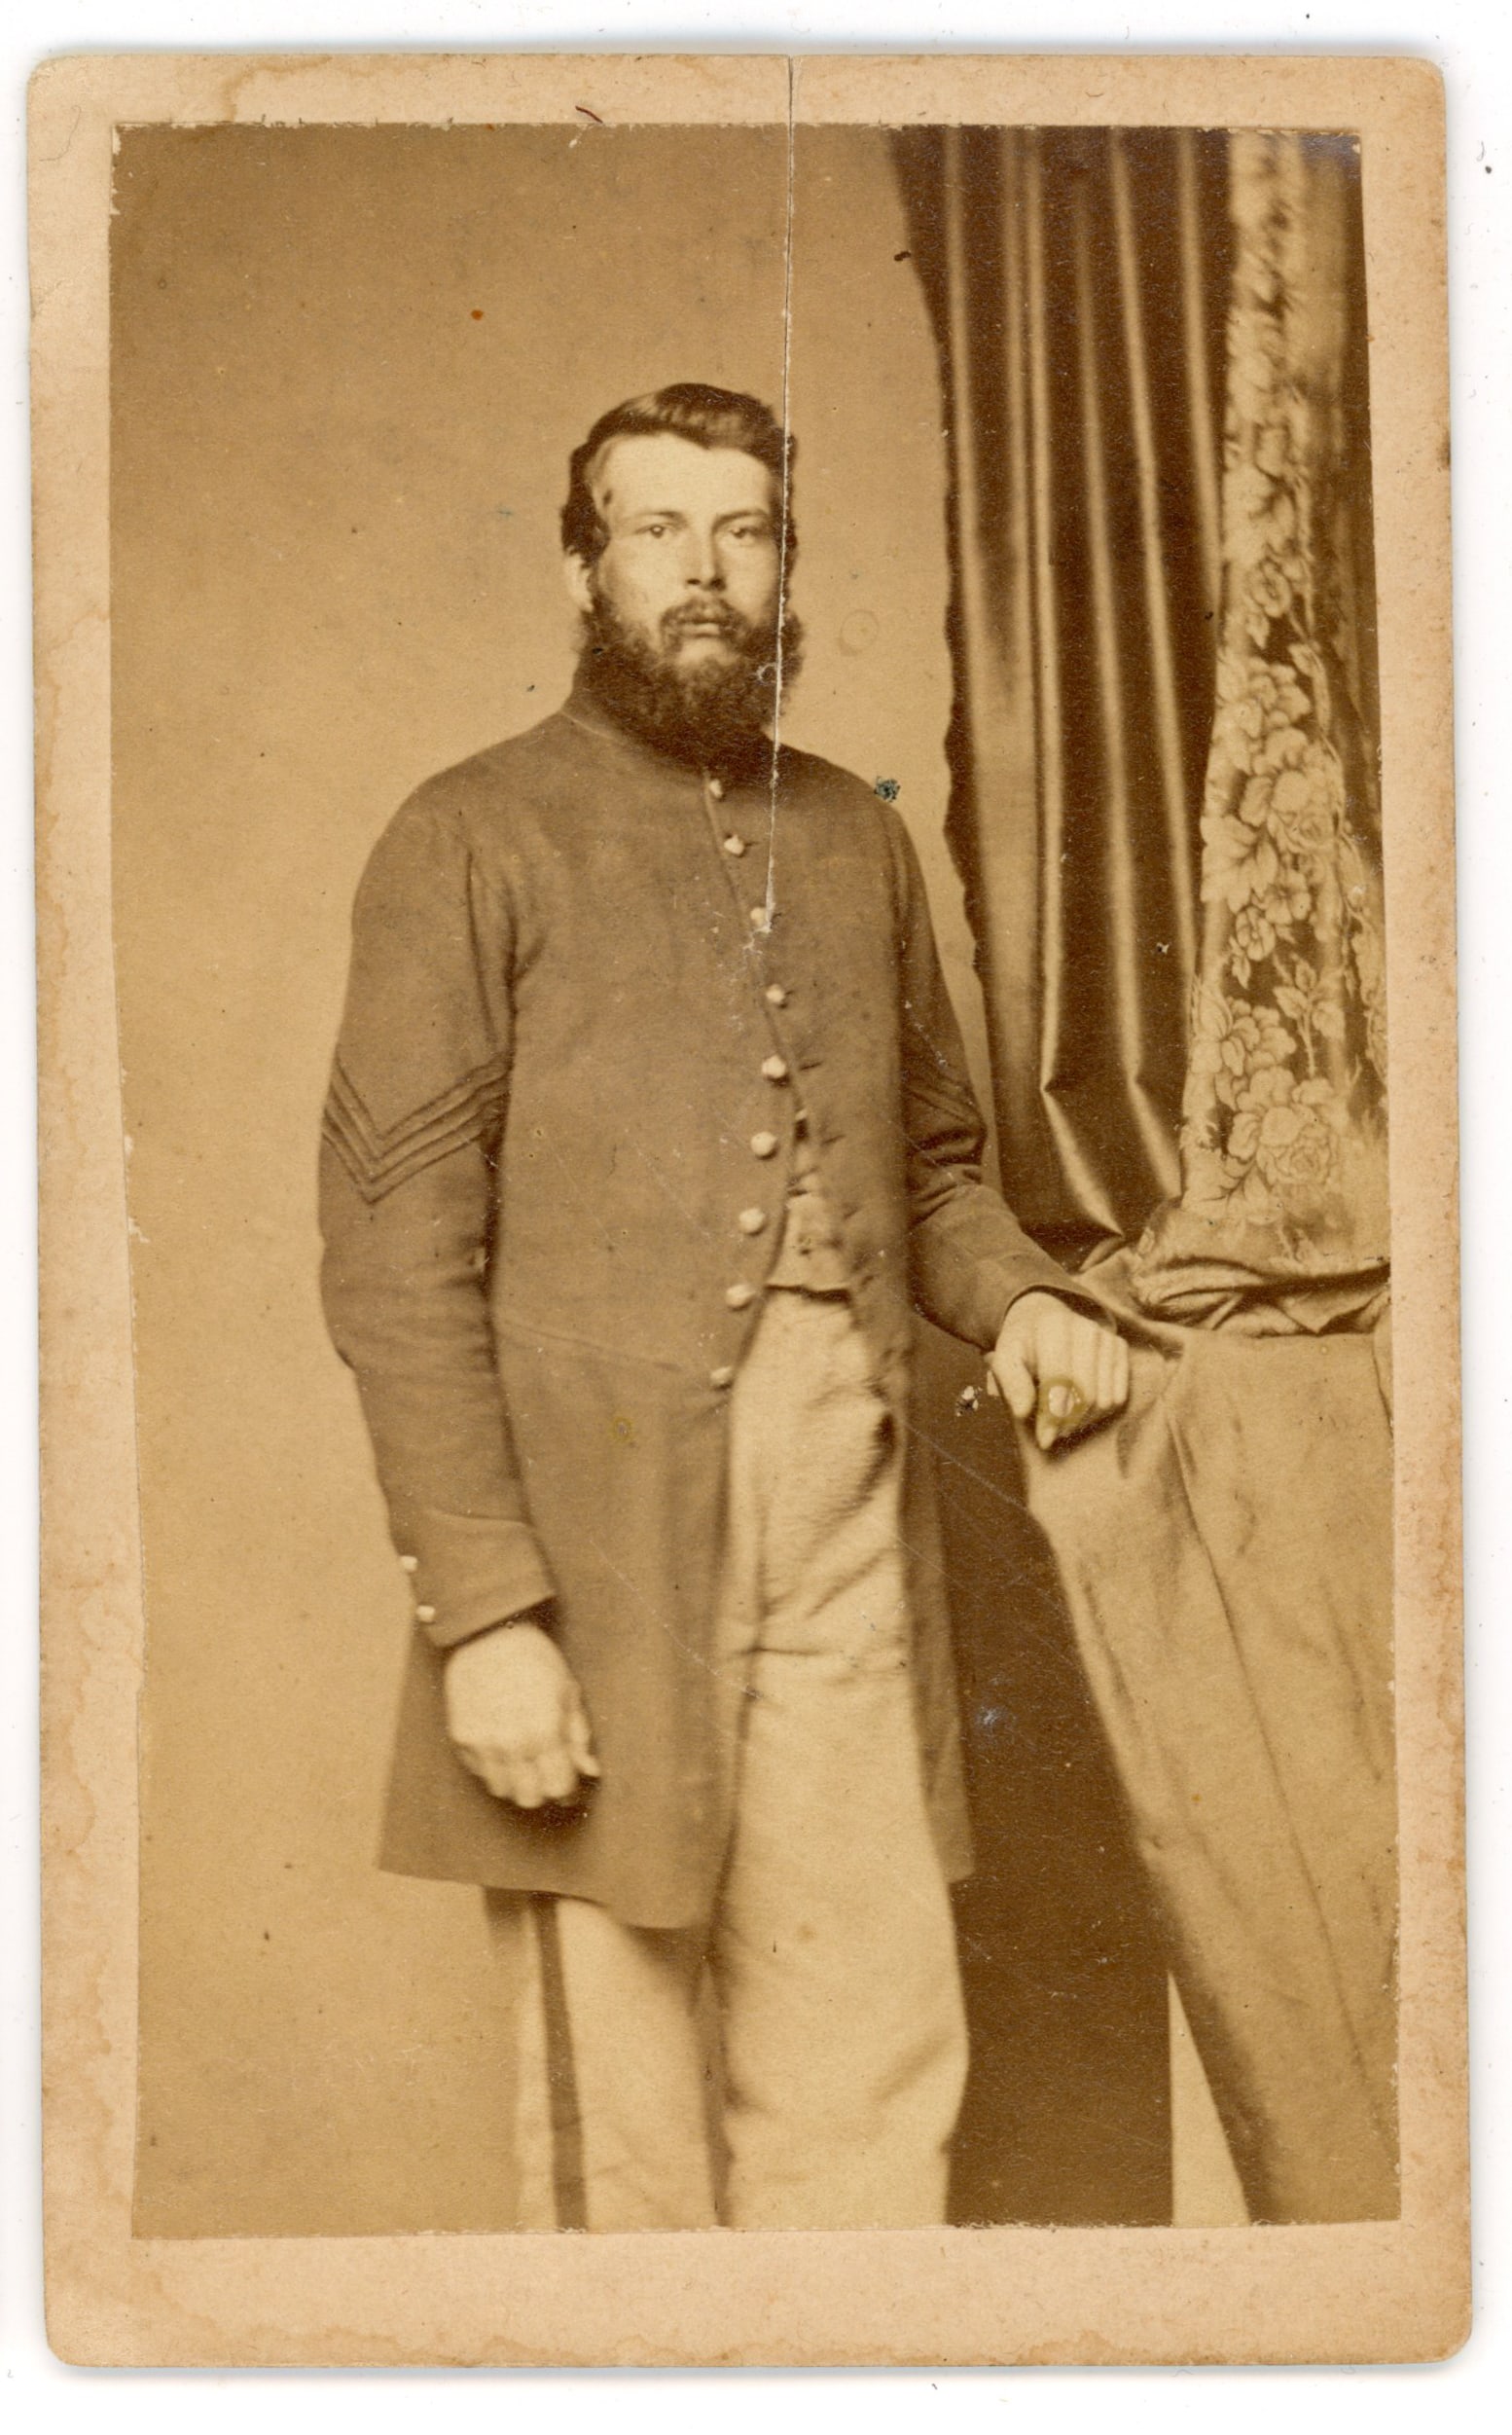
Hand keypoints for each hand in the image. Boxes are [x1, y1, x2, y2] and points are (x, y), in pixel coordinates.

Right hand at [443, 1618, 599, 1808]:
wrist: (488, 1634)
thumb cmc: (535, 1660)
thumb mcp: (568, 1692)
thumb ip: (579, 1736)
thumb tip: (591, 1772)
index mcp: (544, 1732)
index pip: (558, 1787)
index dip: (568, 1790)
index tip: (570, 1785)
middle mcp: (512, 1743)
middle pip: (529, 1798)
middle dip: (543, 1789)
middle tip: (546, 1773)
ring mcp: (482, 1743)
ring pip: (501, 1790)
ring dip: (516, 1782)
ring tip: (523, 1760)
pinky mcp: (461, 1737)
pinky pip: (479, 1772)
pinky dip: (492, 1767)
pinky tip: (501, 1746)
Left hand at [989, 1290, 1129, 1452]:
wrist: (1045, 1317)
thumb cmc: (1023, 1345)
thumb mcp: (1005, 1359)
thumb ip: (1011, 1384)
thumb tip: (1023, 1412)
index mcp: (1053, 1327)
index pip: (1059, 1380)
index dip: (1052, 1415)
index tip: (1044, 1440)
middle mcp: (1086, 1329)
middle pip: (1085, 1394)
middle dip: (1068, 1421)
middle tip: (1053, 1433)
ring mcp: (1107, 1337)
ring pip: (1104, 1399)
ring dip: (1083, 1420)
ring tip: (1063, 1420)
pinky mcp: (1121, 1348)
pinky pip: (1118, 1396)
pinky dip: (1099, 1413)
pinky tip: (1080, 1410)